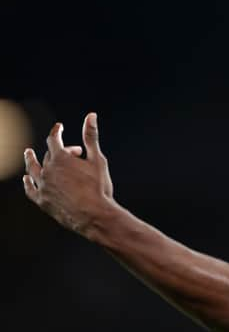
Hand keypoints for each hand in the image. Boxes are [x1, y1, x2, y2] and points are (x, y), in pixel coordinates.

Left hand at [23, 112, 114, 236]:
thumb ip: (91, 136)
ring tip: (29, 154)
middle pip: (49, 155)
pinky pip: (30, 189)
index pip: (54, 138)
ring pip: (33, 170)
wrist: (94, 216)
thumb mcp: (97, 160)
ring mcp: (43, 186)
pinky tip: (27, 179)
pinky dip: (28, 182)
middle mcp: (48, 170)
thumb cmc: (98, 188)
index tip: (59, 128)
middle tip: (76, 154)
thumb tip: (91, 115)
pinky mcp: (42, 201)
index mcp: (61, 158)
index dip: (57, 132)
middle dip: (60, 151)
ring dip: (31, 160)